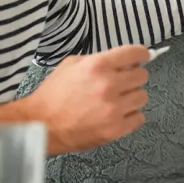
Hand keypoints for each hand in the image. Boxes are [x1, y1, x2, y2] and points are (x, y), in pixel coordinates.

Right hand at [23, 45, 150, 154]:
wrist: (41, 124)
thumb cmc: (53, 95)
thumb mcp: (71, 65)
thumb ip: (99, 60)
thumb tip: (123, 62)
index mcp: (98, 65)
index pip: (134, 54)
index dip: (141, 55)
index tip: (143, 58)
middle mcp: (108, 85)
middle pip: (142, 76)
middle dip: (133, 78)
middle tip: (123, 84)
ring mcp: (113, 108)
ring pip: (142, 97)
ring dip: (132, 98)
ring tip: (116, 102)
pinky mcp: (115, 128)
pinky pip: (139, 118)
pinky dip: (130, 117)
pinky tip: (116, 115)